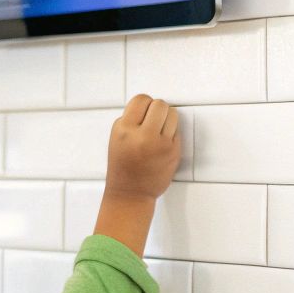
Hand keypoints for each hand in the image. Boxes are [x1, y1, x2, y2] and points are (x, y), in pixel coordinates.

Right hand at [93, 94, 179, 255]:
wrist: (131, 193)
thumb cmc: (122, 166)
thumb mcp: (116, 138)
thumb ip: (130, 121)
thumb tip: (148, 107)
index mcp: (123, 130)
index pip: (141, 99)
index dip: (143, 103)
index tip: (142, 111)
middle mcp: (143, 135)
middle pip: (160, 104)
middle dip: (157, 109)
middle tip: (152, 119)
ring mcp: (161, 143)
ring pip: (172, 114)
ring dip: (167, 118)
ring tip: (159, 128)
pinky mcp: (174, 151)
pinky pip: (177, 130)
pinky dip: (171, 132)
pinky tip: (162, 141)